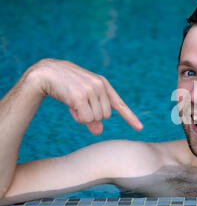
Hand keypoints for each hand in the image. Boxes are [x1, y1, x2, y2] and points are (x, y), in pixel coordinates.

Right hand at [28, 58, 142, 135]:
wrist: (46, 73)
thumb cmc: (66, 86)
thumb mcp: (83, 98)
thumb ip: (93, 114)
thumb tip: (99, 132)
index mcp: (104, 84)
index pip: (119, 104)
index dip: (130, 117)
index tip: (140, 128)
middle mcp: (100, 86)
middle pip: (105, 116)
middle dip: (92, 116)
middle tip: (79, 106)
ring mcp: (90, 90)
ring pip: (95, 118)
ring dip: (83, 117)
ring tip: (73, 103)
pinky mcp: (79, 96)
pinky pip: (85, 118)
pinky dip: (78, 118)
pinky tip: (70, 106)